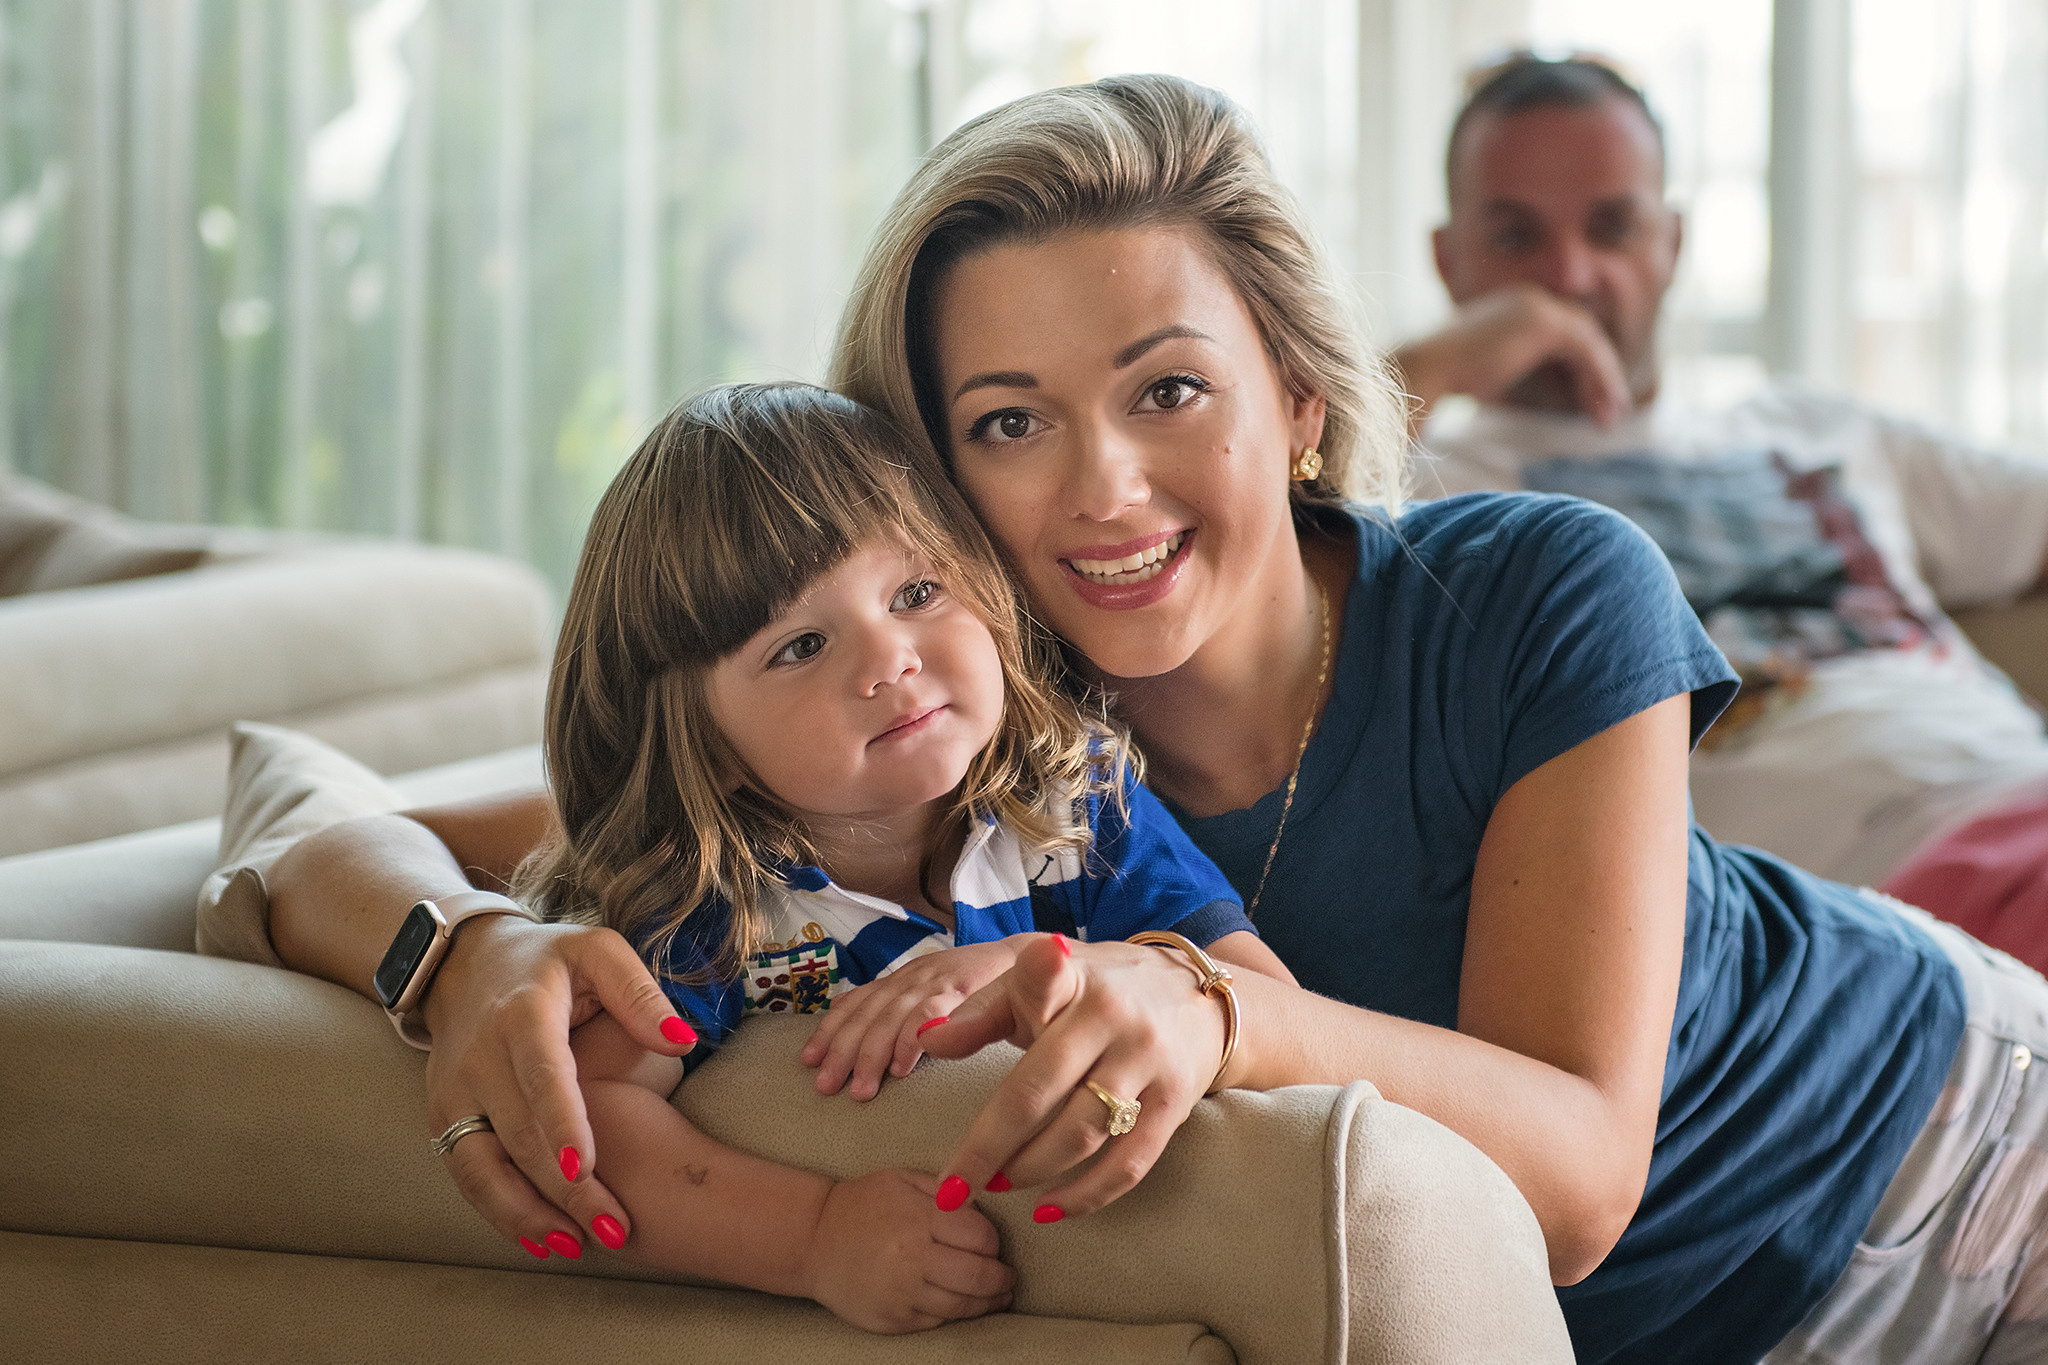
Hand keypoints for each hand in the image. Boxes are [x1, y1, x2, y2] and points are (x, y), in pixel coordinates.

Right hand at [420, 915, 696, 1258]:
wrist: (464, 965)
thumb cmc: (550, 961)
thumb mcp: (598, 952)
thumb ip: (639, 994)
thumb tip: (682, 1041)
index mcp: (523, 1013)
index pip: (540, 1074)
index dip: (560, 1123)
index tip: (582, 1168)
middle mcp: (480, 1057)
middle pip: (519, 1134)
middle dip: (564, 1191)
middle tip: (614, 1229)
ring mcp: (454, 1091)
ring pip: (482, 1167)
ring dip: (525, 1214)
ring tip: (574, 1247)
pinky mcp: (444, 1117)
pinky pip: (467, 1174)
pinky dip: (499, 1211)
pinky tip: (540, 1240)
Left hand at [800, 939, 1027, 1099]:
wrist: (1044, 956)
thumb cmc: (989, 985)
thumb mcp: (940, 994)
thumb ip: (905, 1011)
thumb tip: (858, 1032)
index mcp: (908, 977)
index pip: (859, 1000)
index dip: (830, 1029)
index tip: (807, 1061)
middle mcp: (918, 973)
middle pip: (870, 1011)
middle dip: (843, 1049)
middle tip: (824, 1086)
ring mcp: (942, 977)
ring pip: (895, 1014)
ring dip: (873, 1053)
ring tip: (860, 1090)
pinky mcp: (969, 985)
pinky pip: (934, 1011)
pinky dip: (915, 1039)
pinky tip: (902, 1067)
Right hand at [804, 1169, 1015, 1332]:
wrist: (812, 1240)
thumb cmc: (862, 1204)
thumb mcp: (903, 1178)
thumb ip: (945, 1188)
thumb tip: (983, 1204)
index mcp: (920, 1219)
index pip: (981, 1237)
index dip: (993, 1242)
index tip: (993, 1244)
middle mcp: (913, 1258)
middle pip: (979, 1276)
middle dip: (1002, 1279)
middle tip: (1008, 1278)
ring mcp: (902, 1294)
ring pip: (962, 1306)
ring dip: (987, 1303)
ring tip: (998, 1296)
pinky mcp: (892, 1320)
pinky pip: (936, 1321)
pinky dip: (954, 1314)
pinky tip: (962, 1304)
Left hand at [918, 935, 1229, 1220]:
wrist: (1200, 1000)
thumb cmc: (1102, 991)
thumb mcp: (1047, 983)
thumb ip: (984, 1010)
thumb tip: (925, 1041)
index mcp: (1074, 977)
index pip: (1037, 983)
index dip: (998, 1004)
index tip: (938, 1038)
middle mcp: (1114, 1017)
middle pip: (1039, 1089)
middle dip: (989, 1144)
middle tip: (952, 1186)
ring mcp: (1148, 1061)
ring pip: (1080, 1131)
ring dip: (1031, 1168)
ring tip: (995, 1185)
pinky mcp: (1175, 1104)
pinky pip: (1129, 1162)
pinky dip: (1087, 1194)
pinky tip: (1049, 1210)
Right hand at [1391, 282, 1631, 428]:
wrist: (1424, 371)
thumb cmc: (1440, 377)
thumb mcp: (1482, 369)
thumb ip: (1506, 366)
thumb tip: (1509, 385)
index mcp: (1513, 308)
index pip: (1563, 333)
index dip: (1581, 368)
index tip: (1589, 400)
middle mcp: (1528, 300)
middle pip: (1581, 335)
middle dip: (1599, 375)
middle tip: (1609, 412)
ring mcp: (1537, 307)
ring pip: (1589, 342)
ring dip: (1604, 380)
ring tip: (1609, 418)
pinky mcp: (1543, 324)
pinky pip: (1586, 350)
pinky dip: (1600, 377)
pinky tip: (1602, 405)